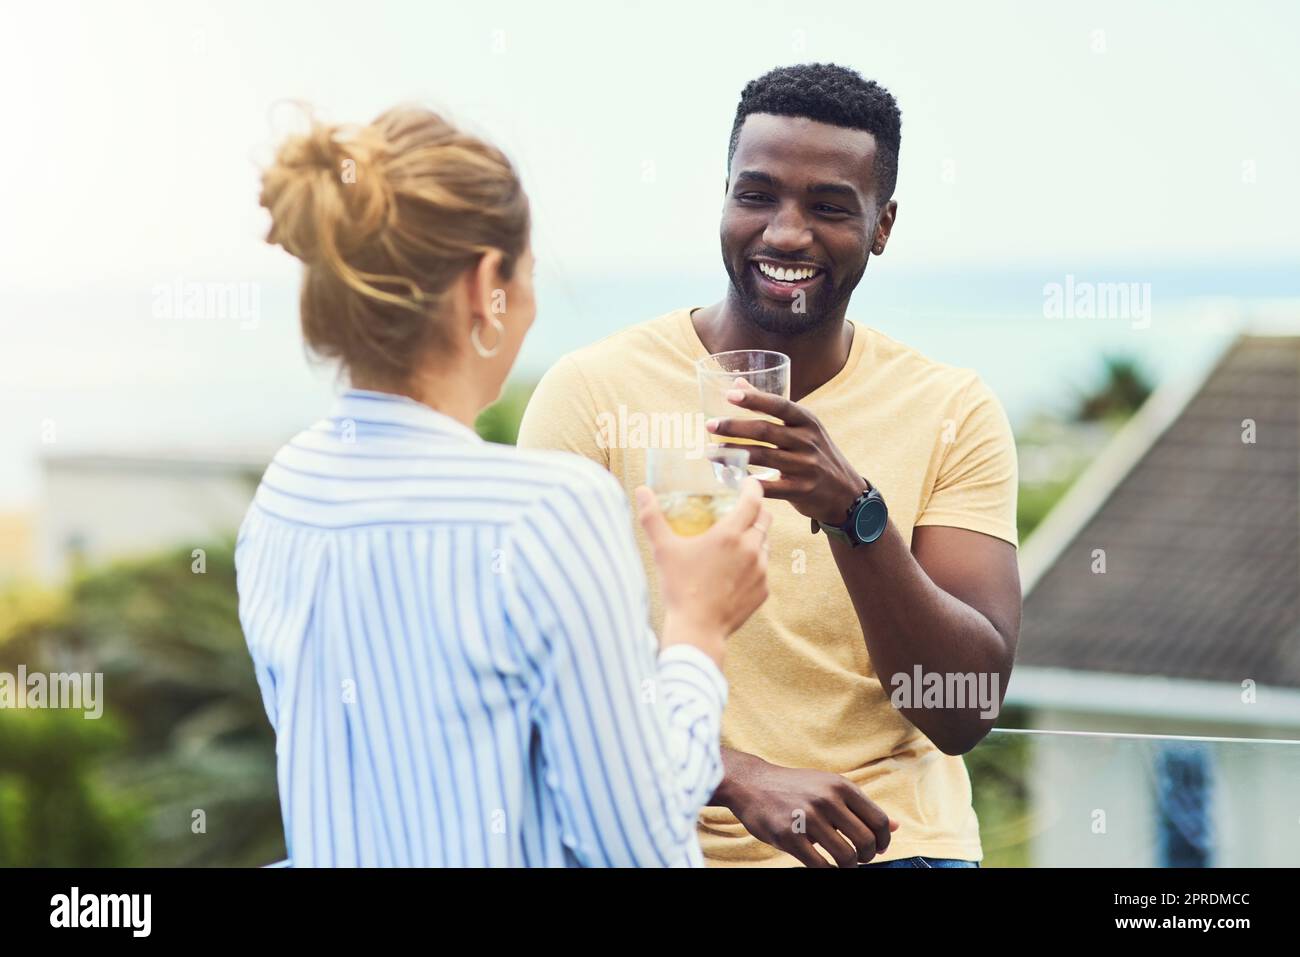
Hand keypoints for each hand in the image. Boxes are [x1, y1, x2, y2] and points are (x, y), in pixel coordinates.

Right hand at [635, 477, 770, 662]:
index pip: (753, 500)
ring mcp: (761, 571)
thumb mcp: (663, 550)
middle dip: (756, 510)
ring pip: (766, 544)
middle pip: (765, 519)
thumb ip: (652, 517)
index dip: (753, 487)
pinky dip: (754, 564)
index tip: (749, 482)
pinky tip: (735, 570)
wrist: (697, 629)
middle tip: (742, 510)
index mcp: (730, 534)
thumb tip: (640, 490)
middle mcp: (752, 549)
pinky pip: (764, 569)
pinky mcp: (763, 590)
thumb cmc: (680, 587)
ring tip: (737, 542)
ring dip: (755, 537)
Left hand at [706, 380, 865, 524]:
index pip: (780, 405)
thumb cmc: (817, 454)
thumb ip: (773, 407)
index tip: (729, 395)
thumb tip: (737, 383)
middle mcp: (807, 441)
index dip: (754, 399)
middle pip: (765, 431)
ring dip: (733, 454)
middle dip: (734, 428)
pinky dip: (748, 483)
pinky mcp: (801, 490)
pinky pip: (770, 486)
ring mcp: (805, 467)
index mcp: (807, 422)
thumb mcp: (803, 427)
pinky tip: (729, 478)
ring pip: (763, 457)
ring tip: (711, 452)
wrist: (846, 493)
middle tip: (709, 426)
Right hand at [719, 753, 898, 866]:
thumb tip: (895, 826)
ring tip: (841, 862)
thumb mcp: (829, 786)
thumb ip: (860, 806)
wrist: (752, 784)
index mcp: (841, 786)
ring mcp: (808, 818)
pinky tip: (824, 866)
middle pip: (866, 841)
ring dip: (848, 866)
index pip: (878, 820)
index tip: (877, 849)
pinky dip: (828, 871)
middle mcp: (827, 799)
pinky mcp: (790, 836)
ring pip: (846, 857)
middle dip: (867, 857)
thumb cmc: (794, 787)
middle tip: (859, 859)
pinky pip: (820, 865)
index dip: (882, 841)